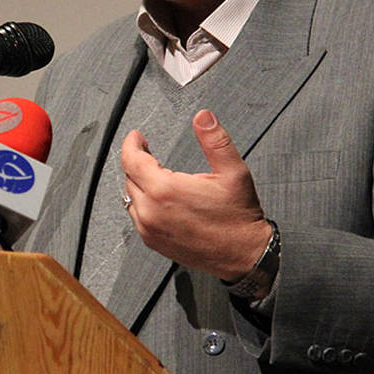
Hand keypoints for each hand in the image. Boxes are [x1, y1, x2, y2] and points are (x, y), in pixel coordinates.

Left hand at [121, 109, 270, 279]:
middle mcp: (151, 211)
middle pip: (129, 177)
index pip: (131, 160)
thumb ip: (214, 140)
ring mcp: (150, 229)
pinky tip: (157, 198)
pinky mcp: (153, 242)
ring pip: (130, 198)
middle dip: (137, 161)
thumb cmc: (238, 217)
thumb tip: (203, 117)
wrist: (244, 255)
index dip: (132, 144)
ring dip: (138, 183)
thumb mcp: (233, 171)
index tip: (137, 137)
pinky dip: (142, 203)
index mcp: (165, 190)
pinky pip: (137, 216)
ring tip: (153, 172)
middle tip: (148, 151)